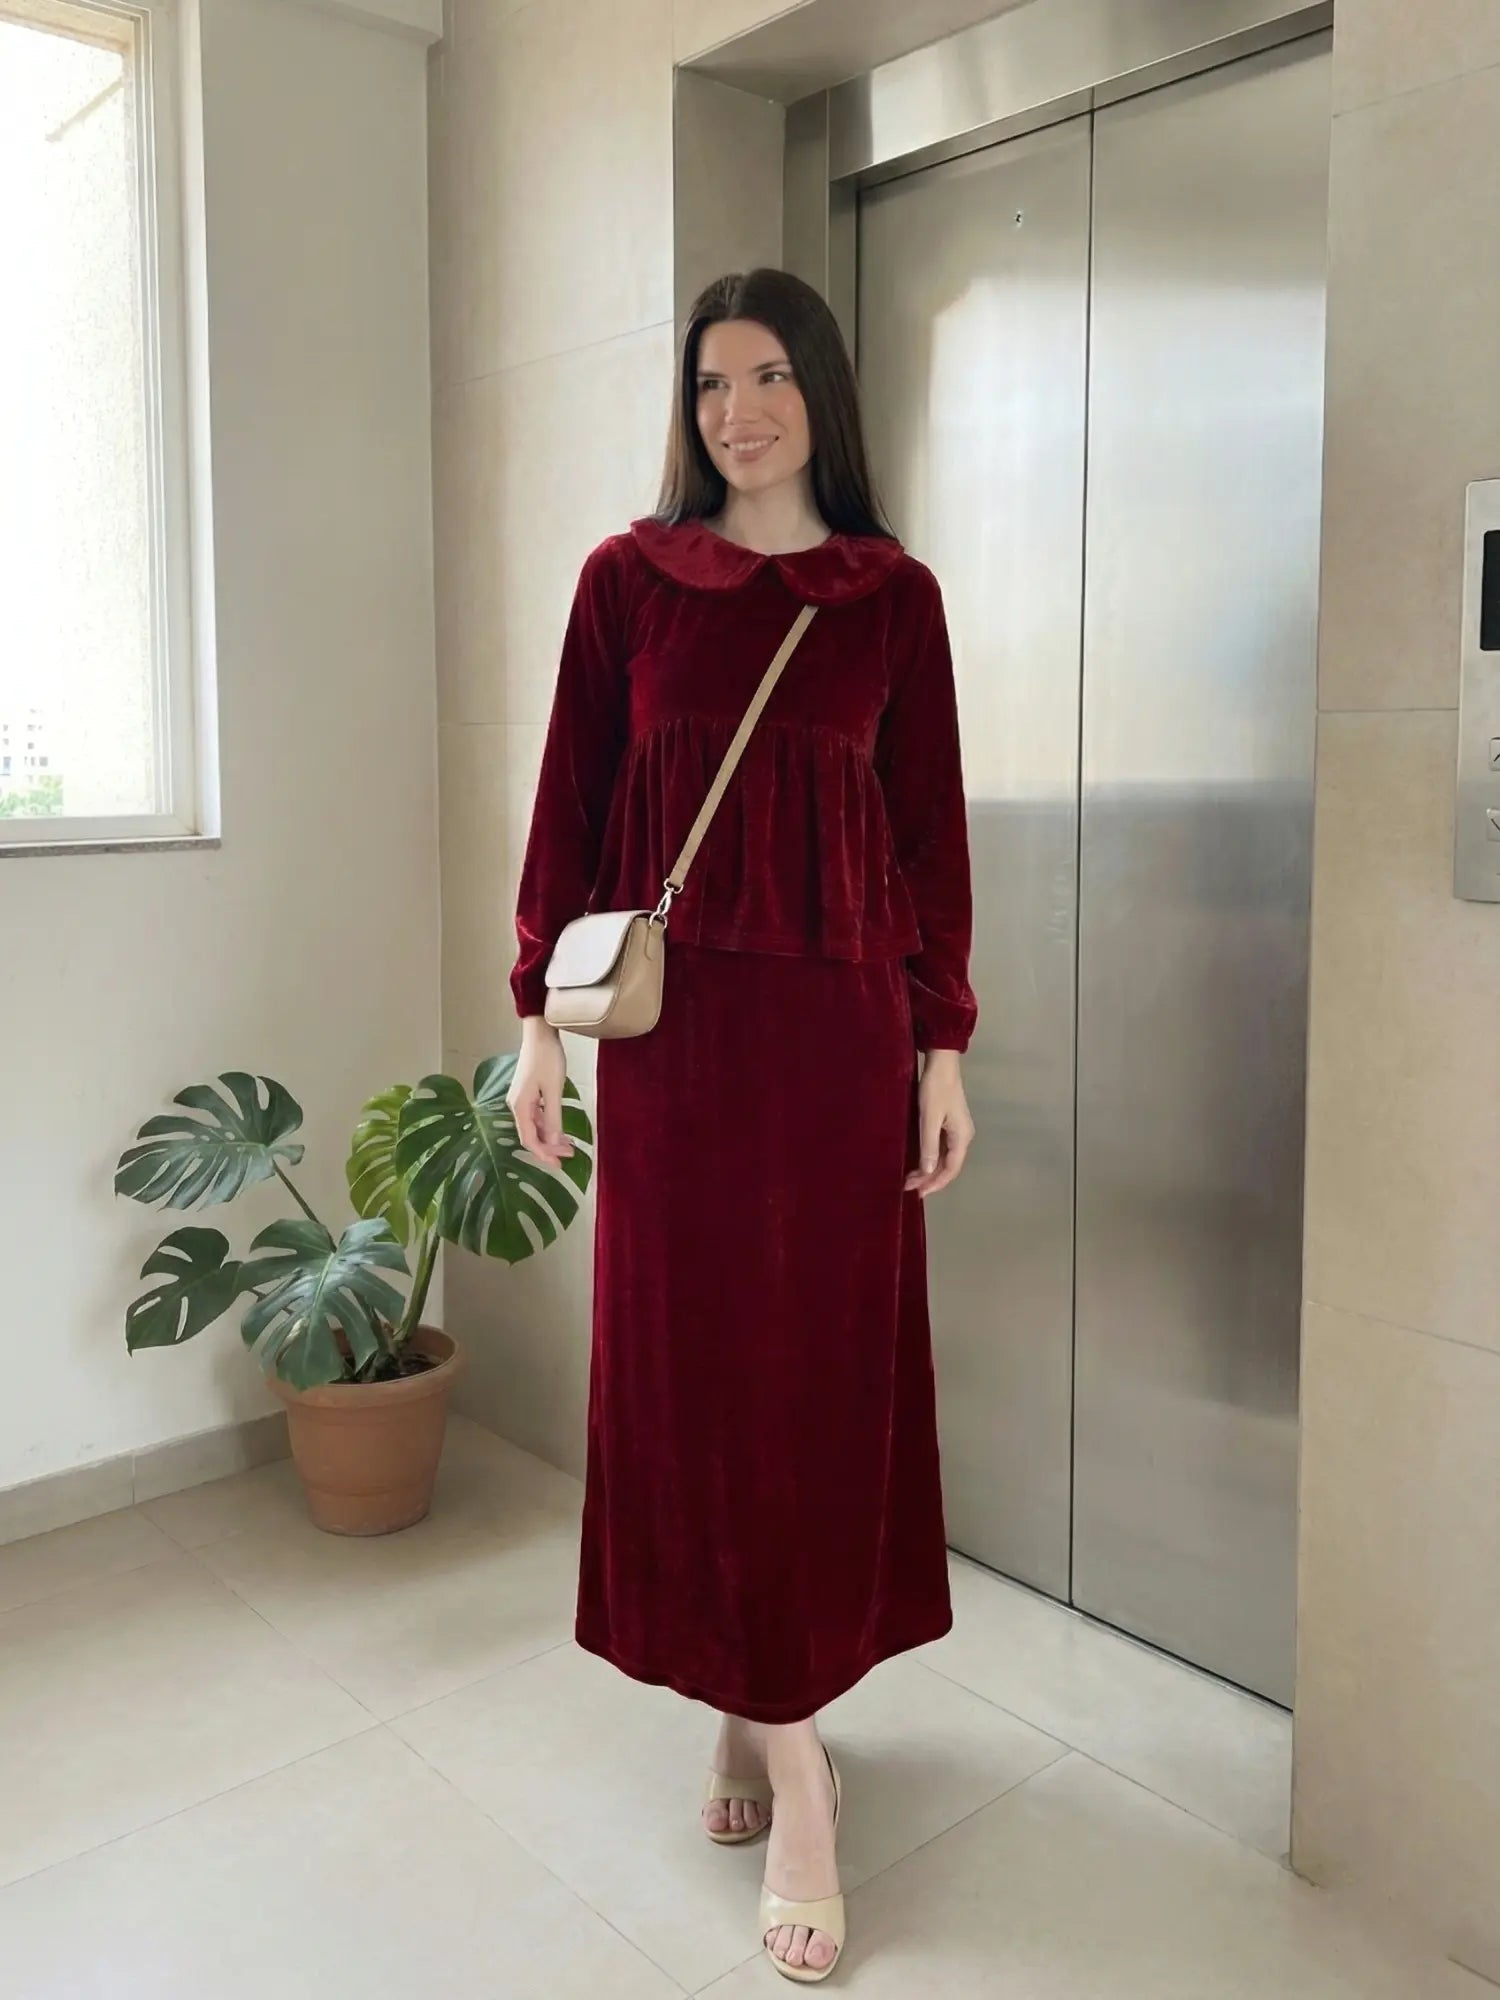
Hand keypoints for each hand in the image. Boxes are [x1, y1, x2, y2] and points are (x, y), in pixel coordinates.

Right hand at [507, 1018, 574, 1167]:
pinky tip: (559, 1129)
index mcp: (520, 1105)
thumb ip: (553, 1117)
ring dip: (549, 1137)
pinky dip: (547, 1125)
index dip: (543, 1154)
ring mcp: (520, 1098)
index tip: (559, 1164)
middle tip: (569, 1155)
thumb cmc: (547, 1058)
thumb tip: (553, 1142)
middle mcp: (516, 1104)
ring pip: (533, 1126)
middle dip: (549, 1148)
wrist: (540, 1034)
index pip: (529, 1139)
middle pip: (530, 1134)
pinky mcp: (527, 1092)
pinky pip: (535, 1115)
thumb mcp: (554, 1090)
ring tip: (568, 1145)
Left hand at [904, 1049, 973, 1198]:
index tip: (918, 1193)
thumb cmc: (935, 1089)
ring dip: (929, 1169)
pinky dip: (930, 1158)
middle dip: (930, 1179)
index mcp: (962, 1137)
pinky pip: (942, 1148)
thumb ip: (929, 1146)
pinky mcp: (950, 1123)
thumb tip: (929, 1172)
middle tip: (909, 1187)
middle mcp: (963, 1136)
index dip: (935, 1184)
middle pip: (949, 1166)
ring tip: (911, 1179)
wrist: (941, 1063)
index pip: (951, 1169)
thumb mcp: (929, 1118)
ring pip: (945, 1158)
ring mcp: (957, 1130)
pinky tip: (918, 1162)